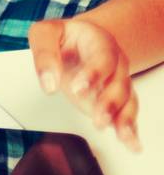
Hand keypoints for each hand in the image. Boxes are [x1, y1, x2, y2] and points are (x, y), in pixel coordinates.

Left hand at [30, 17, 140, 150]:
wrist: (79, 40)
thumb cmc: (63, 38)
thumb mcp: (45, 34)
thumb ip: (45, 54)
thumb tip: (48, 83)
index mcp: (99, 41)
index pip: (103, 58)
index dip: (93, 74)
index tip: (77, 89)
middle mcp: (115, 62)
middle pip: (118, 83)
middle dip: (109, 103)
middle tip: (97, 118)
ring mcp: (118, 80)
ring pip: (126, 100)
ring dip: (120, 118)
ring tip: (106, 129)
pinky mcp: (116, 98)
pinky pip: (127, 112)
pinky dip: (128, 128)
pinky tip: (129, 141)